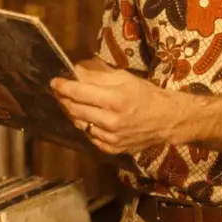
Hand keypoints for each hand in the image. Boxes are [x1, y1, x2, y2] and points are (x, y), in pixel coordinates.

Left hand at [50, 65, 187, 155]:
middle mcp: (111, 121)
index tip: (54, 82)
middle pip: (75, 110)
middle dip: (64, 100)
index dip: (63, 87)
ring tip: (73, 105)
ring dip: (74, 114)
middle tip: (60, 92)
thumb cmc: (146, 94)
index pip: (79, 93)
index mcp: (115, 100)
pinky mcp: (113, 149)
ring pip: (80, 125)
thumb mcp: (124, 78)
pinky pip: (91, 138)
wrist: (167, 119)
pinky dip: (87, 127)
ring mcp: (112, 138)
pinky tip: (90, 120)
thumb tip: (76, 72)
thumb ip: (98, 77)